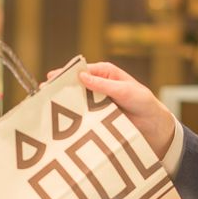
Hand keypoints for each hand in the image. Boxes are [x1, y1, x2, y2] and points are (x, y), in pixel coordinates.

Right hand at [47, 62, 175, 157]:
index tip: (50, 80)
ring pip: (75, 103)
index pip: (81, 70)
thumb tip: (82, 76)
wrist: (155, 128)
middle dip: (59, 91)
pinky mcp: (96, 120)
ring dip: (63, 107)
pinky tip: (59, 126)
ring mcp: (96, 104)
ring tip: (45, 112)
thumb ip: (105, 85)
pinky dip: (71, 121)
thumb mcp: (127, 91)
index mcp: (105, 74)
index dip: (64, 74)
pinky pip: (81, 118)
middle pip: (74, 87)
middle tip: (42, 97)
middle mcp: (98, 87)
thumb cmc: (144, 103)